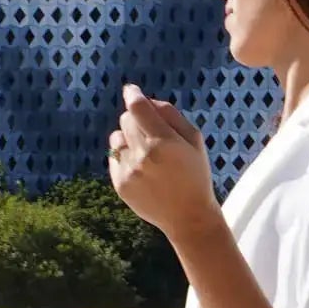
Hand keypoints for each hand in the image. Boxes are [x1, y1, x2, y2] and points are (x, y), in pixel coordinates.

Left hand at [108, 84, 221, 247]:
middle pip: (126, 119)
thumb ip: (171, 114)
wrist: (188, 217)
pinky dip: (124, 157)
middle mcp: (143, 156)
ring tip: (146, 153)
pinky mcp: (120, 184)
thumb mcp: (194, 140)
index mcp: (164, 142)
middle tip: (151, 133)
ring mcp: (129, 171)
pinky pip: (113, 157)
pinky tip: (141, 169)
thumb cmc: (195, 174)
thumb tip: (147, 99)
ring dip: (128, 139)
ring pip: (116, 137)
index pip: (138, 107)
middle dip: (137, 120)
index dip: (133, 94)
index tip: (131, 90)